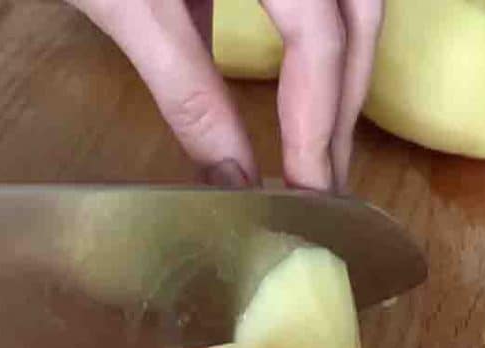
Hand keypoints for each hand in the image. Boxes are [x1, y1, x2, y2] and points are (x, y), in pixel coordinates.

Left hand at [69, 0, 383, 190]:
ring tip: (321, 143)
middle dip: (343, 104)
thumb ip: (188, 91)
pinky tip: (300, 84)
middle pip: (357, 14)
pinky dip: (318, 36)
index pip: (320, 33)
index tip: (308, 191)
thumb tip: (233, 181)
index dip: (318, 118)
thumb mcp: (127, 3)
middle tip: (324, 183)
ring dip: (342, 72)